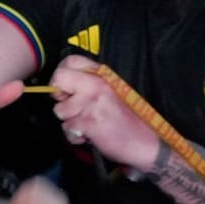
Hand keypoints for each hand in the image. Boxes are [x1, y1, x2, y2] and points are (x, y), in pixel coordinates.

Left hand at [48, 56, 160, 171]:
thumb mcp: (113, 92)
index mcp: (104, 76)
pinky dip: (75, 136)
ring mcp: (91, 103)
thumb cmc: (130, 120)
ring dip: (69, 120)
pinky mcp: (88, 122)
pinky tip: (89, 135)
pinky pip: (66, 128)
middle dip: (58, 95)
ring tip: (87, 124)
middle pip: (59, 78)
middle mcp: (96, 85)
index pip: (71, 61)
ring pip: (59, 109)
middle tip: (70, 105)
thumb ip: (92, 84)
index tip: (65, 87)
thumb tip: (65, 84)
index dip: (62, 73)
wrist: (145, 143)